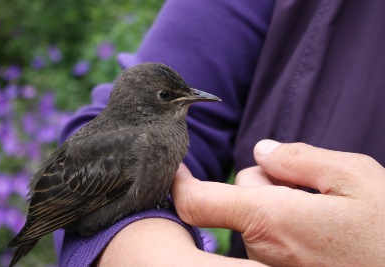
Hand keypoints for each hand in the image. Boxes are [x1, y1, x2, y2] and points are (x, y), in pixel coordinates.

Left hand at [172, 140, 384, 265]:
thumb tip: (262, 150)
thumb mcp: (353, 177)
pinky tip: (320, 226)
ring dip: (280, 201)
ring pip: (257, 213)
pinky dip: (285, 221)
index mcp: (270, 219)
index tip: (173, 166)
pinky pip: (271, 233)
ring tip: (325, 209)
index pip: (199, 202)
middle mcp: (262, 246)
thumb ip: (298, 159)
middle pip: (241, 194)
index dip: (179, 182)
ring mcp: (271, 262)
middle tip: (311, 185)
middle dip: (267, 179)